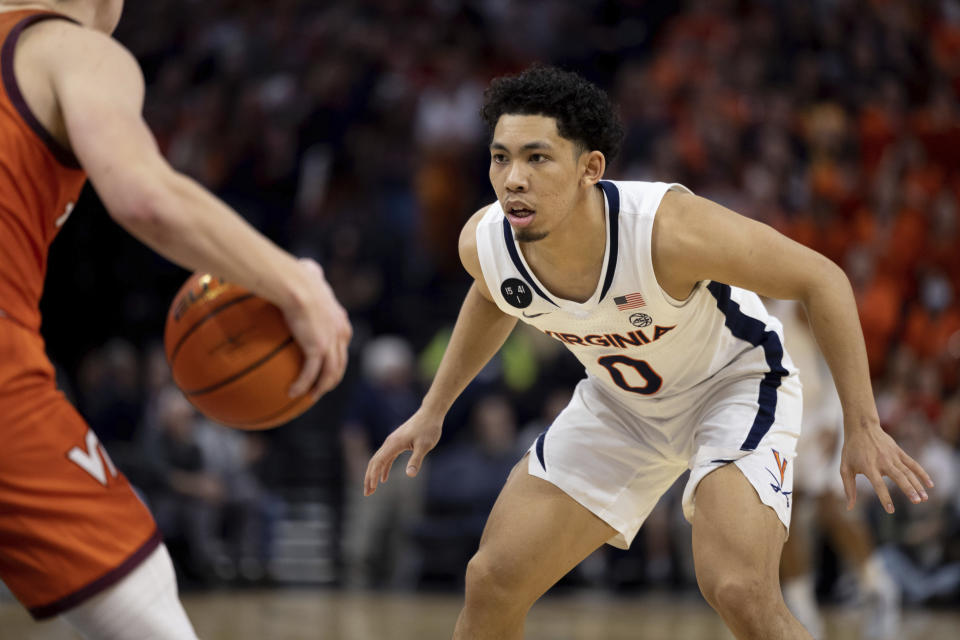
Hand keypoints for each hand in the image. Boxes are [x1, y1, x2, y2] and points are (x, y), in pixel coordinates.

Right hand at [283, 258, 351, 398]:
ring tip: (308, 396)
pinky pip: (311, 375)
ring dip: (320, 388)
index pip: (344, 344)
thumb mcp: (312, 273)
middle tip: (319, 389)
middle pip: (340, 364)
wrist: (297, 286)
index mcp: (340, 320)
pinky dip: (303, 385)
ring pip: (330, 374)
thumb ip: (314, 273)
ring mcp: (331, 344)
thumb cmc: (299, 276)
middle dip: (331, 379)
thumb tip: (308, 266)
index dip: (337, 358)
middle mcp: (340, 334)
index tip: (327, 366)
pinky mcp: (318, 350)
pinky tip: (293, 393)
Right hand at [364, 409, 442, 495]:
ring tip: (372, 488)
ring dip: (374, 474)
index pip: (378, 462)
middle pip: (374, 462)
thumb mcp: (424, 445)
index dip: (373, 476)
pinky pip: (386, 457)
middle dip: (369, 478)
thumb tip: (410, 475)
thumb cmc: (428, 428)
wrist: (430, 413)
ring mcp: (392, 442)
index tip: (371, 489)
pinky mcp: (397, 442)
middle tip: (367, 493)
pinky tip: (384, 478)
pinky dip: (383, 468)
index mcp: (394, 444)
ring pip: (378, 460)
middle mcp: (389, 442)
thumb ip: (416, 460)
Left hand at [840, 418, 933, 513]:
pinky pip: (913, 464)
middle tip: (916, 501)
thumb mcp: (845, 468)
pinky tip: (930, 484)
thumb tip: (850, 508)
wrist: (861, 427)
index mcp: (868, 467)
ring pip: (907, 472)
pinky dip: (922, 473)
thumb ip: (849, 488)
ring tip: (924, 498)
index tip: (891, 510)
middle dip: (908, 489)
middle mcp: (882, 461)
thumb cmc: (851, 450)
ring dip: (917, 485)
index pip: (878, 485)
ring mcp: (892, 456)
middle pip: (898, 477)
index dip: (884, 498)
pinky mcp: (899, 452)